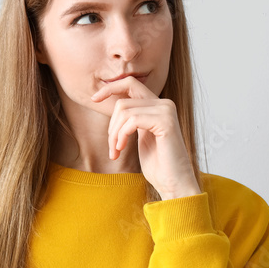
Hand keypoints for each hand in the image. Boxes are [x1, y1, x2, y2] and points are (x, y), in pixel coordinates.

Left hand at [90, 76, 200, 199]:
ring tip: (116, 151)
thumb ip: (132, 120)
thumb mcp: (141, 136)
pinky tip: (121, 149)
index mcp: (158, 106)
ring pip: (124, 111)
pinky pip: (132, 120)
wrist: (174, 183)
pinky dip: (121, 135)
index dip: (110, 88)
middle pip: (122, 102)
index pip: (130, 84)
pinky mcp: (166, 122)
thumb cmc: (158, 165)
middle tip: (112, 147)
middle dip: (111, 125)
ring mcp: (166, 111)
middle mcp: (164, 104)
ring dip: (114, 134)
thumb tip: (114, 106)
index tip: (94, 99)